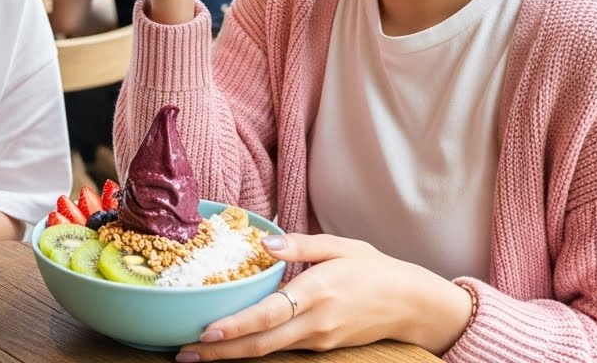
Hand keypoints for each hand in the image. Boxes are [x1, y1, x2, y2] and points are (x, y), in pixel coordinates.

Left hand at [176, 234, 471, 361]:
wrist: (412, 305)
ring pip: (269, 351)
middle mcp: (315, 322)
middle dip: (220, 352)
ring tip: (197, 353)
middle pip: (261, 344)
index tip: (207, 331)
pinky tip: (232, 346)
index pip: (269, 314)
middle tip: (184, 355)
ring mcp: (319, 340)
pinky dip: (254, 349)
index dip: (237, 326)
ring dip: (232, 354)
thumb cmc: (374, 269)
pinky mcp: (322, 347)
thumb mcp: (340, 245)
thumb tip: (264, 244)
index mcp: (318, 292)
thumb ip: (300, 245)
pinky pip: (282, 349)